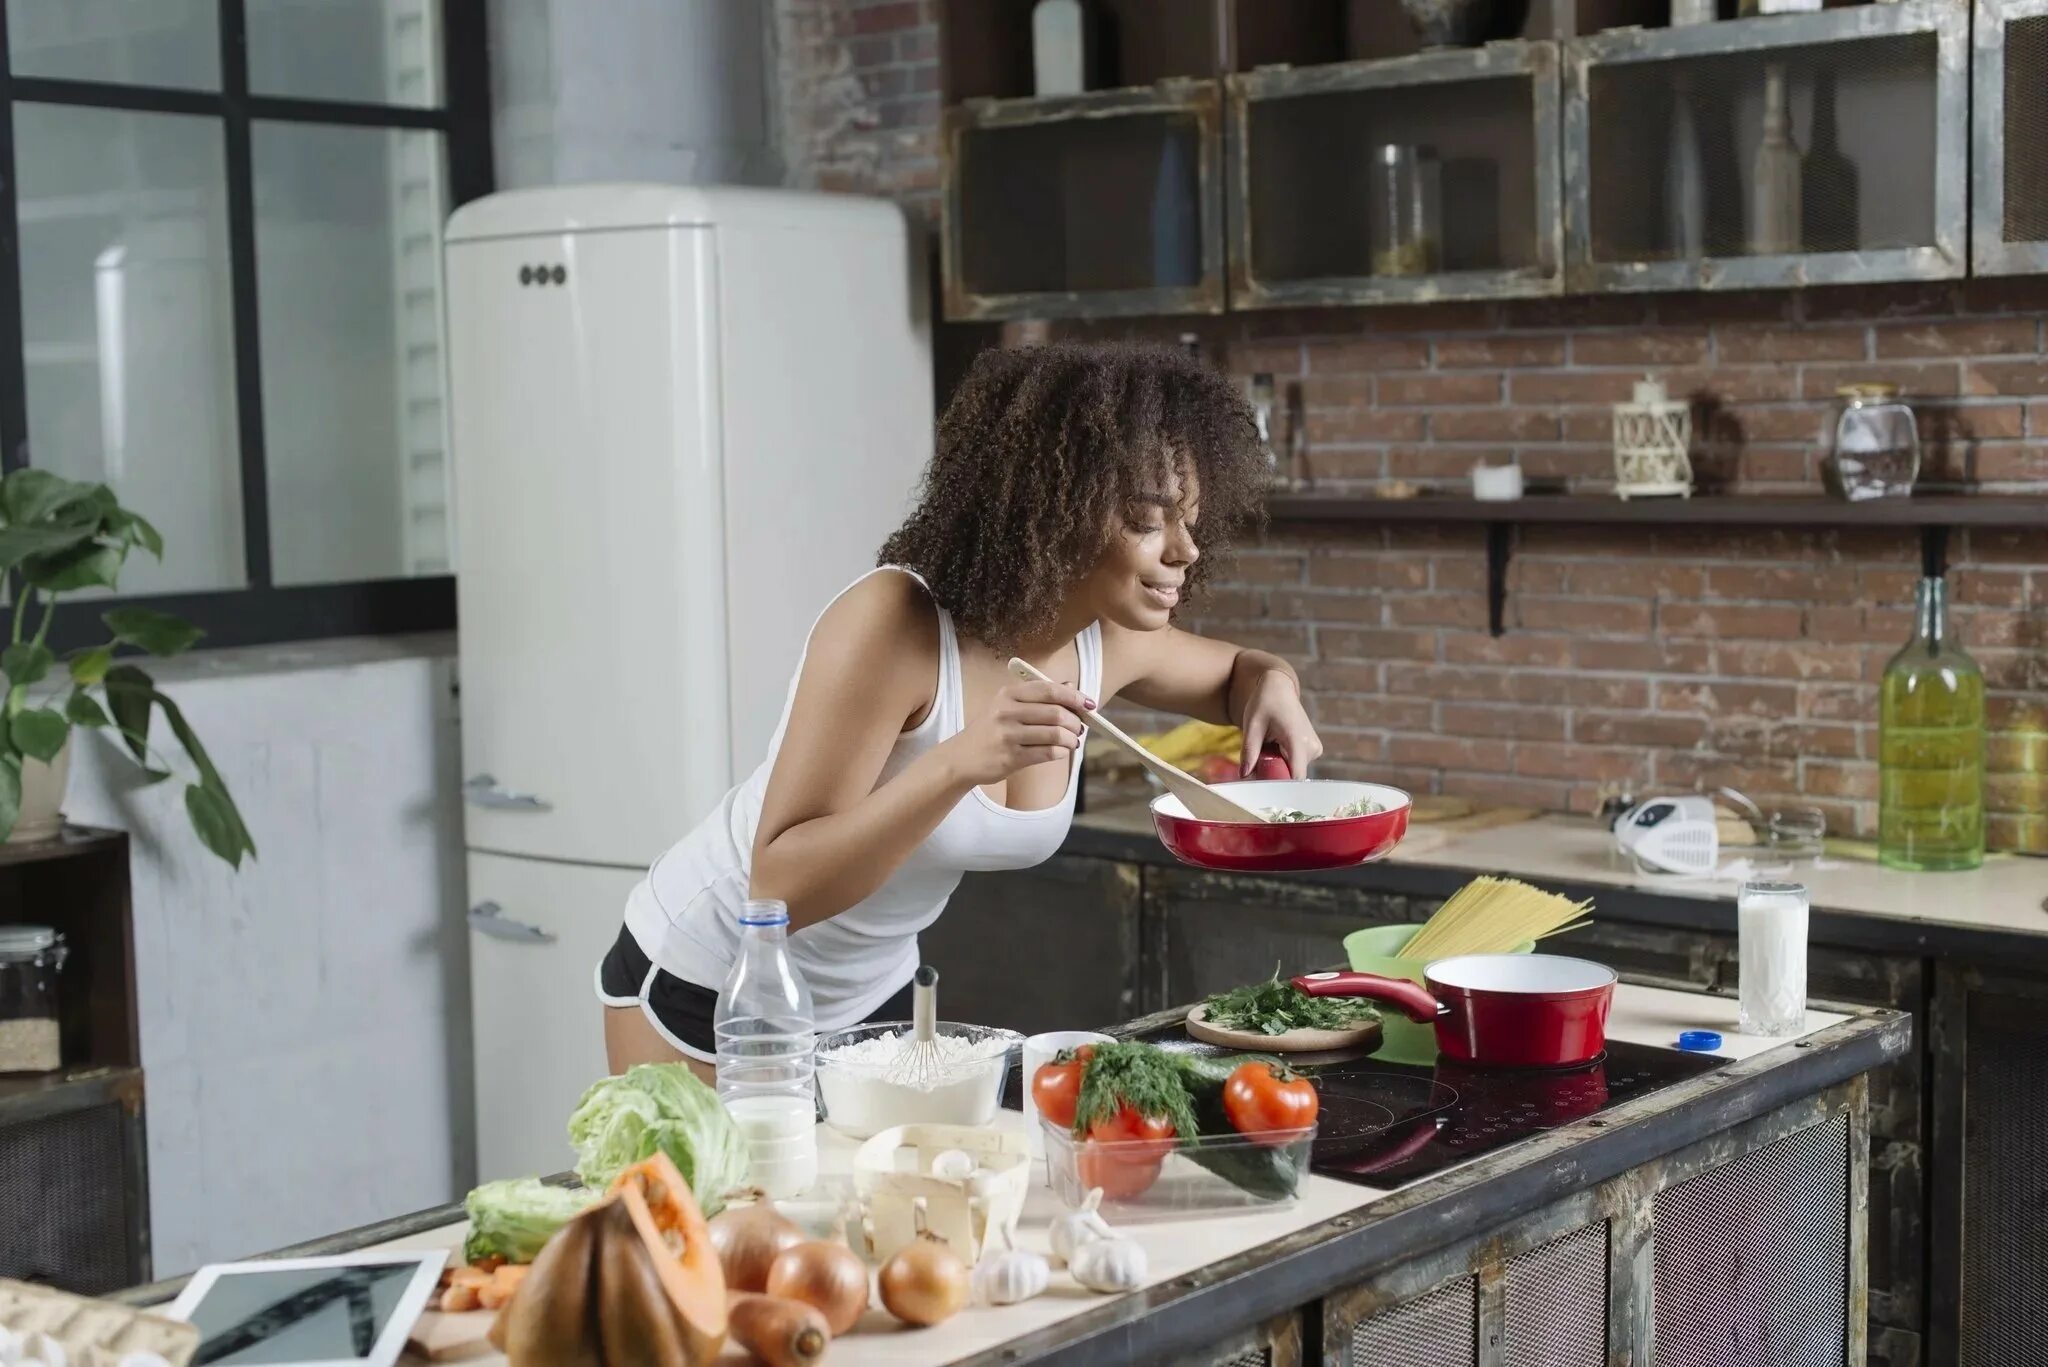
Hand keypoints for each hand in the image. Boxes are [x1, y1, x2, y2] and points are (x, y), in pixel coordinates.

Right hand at [944, 679, 1091, 786]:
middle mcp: (1006, 712)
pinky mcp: (1010, 758)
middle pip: (1056, 713)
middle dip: (1075, 721)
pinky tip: (1061, 751)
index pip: (1049, 690)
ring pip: (1055, 735)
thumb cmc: (990, 730)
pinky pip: (1048, 753)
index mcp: (1008, 694)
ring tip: (1072, 741)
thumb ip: (1039, 696)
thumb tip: (1071, 686)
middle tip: (1080, 728)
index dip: (1074, 696)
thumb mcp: (1008, 706)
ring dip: (1071, 739)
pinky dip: (1061, 752)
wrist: (961, 758)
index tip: (1088, 704)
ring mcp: (1008, 735)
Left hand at [1239, 670, 1320, 777]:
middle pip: (1291, 776)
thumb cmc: (1265, 703)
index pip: (1295, 777)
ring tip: (1268, 746)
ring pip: (1292, 772)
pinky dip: (1282, 761)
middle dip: (1272, 773)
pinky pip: (1295, 765)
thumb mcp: (1252, 725)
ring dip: (1276, 766)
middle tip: (1257, 759)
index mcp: (1298, 740)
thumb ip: (1249, 751)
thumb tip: (1244, 775)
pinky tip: (1275, 746)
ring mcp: (1314, 749)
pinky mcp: (1312, 750)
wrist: (1279, 688)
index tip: (1262, 787)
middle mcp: (1312, 747)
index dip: (1279, 786)